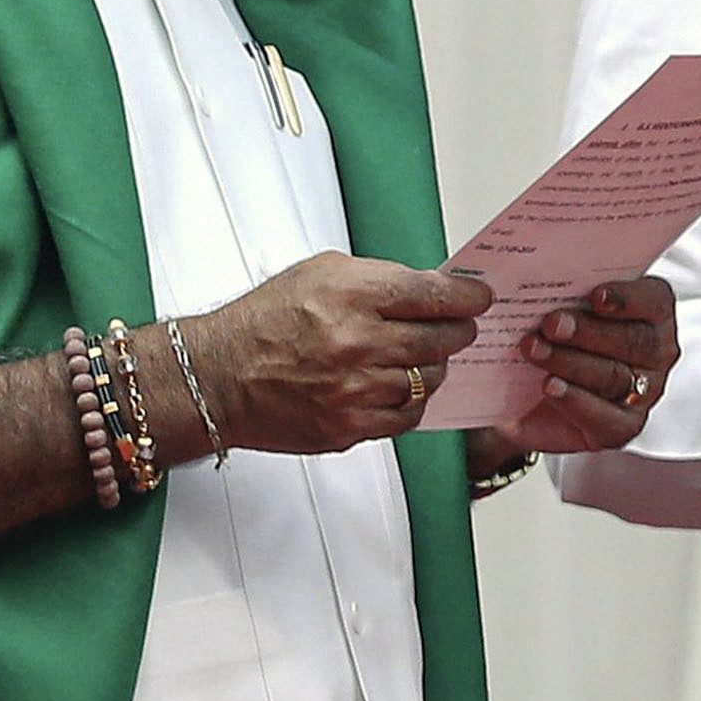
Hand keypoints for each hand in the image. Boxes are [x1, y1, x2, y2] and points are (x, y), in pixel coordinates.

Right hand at [186, 254, 489, 456]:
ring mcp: (355, 390)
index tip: (480, 297)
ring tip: (414, 357)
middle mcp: (356, 342)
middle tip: (456, 327)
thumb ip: (379, 279)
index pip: (435, 294)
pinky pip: (408, 416)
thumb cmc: (265, 322)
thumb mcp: (319, 273)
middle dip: (457, 331)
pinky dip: (410, 401)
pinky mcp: (350, 427)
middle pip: (443, 339)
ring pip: (429, 379)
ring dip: (431, 366)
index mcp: (350, 294)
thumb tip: (432, 288)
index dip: (469, 296)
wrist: (220, 377)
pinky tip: (395, 387)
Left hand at [485, 276, 677, 456]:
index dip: (628, 298)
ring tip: (535, 351)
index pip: (654, 300)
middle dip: (589, 331)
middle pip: (633, 341)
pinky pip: (607, 418)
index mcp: (650, 312)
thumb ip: (556, 288)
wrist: (524, 396)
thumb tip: (512, 276)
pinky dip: (576, 402)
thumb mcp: (551, 305)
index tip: (595, 296)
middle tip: (551, 324)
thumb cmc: (550, 338)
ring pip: (615, 377)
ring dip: (571, 362)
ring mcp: (643, 392)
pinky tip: (551, 387)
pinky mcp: (622, 426)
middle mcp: (655, 352)